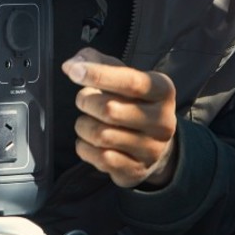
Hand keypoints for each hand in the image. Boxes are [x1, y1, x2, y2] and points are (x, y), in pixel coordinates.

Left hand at [61, 48, 177, 188]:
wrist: (156, 146)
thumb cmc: (133, 102)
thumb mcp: (124, 76)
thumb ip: (98, 62)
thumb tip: (72, 64)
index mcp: (162, 90)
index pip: (130, 82)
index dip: (98, 75)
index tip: (73, 71)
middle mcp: (163, 121)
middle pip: (110, 110)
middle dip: (86, 101)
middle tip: (83, 100)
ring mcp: (151, 150)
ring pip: (101, 136)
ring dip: (83, 126)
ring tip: (87, 121)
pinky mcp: (136, 171)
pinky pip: (99, 158)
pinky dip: (84, 147)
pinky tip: (89, 142)